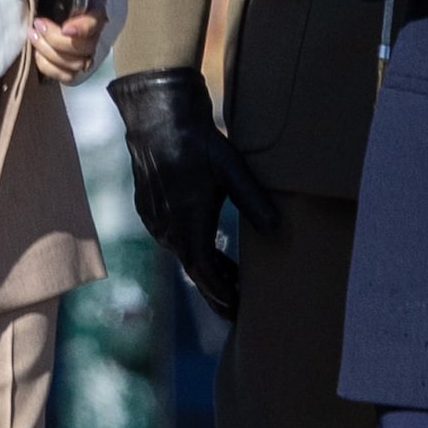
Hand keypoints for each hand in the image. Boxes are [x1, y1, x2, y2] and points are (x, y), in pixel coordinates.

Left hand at [19, 0, 109, 81]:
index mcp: (94, 4)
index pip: (96, 22)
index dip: (83, 29)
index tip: (66, 28)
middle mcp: (93, 30)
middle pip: (83, 49)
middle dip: (55, 41)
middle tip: (36, 24)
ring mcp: (84, 47)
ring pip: (75, 64)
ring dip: (50, 55)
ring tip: (32, 35)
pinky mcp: (72, 59)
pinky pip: (67, 75)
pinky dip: (50, 69)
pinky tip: (37, 53)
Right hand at [108, 67, 278, 318]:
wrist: (157, 116)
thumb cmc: (198, 142)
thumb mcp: (232, 170)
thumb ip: (254, 202)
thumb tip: (278, 230)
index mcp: (188, 226)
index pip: (205, 275)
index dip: (222, 295)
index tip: (238, 310)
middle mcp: (167, 230)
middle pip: (194, 269)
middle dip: (216, 290)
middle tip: (236, 306)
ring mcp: (154, 220)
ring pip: (183, 253)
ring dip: (204, 268)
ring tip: (229, 281)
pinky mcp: (149, 208)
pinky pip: (172, 238)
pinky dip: (191, 249)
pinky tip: (205, 247)